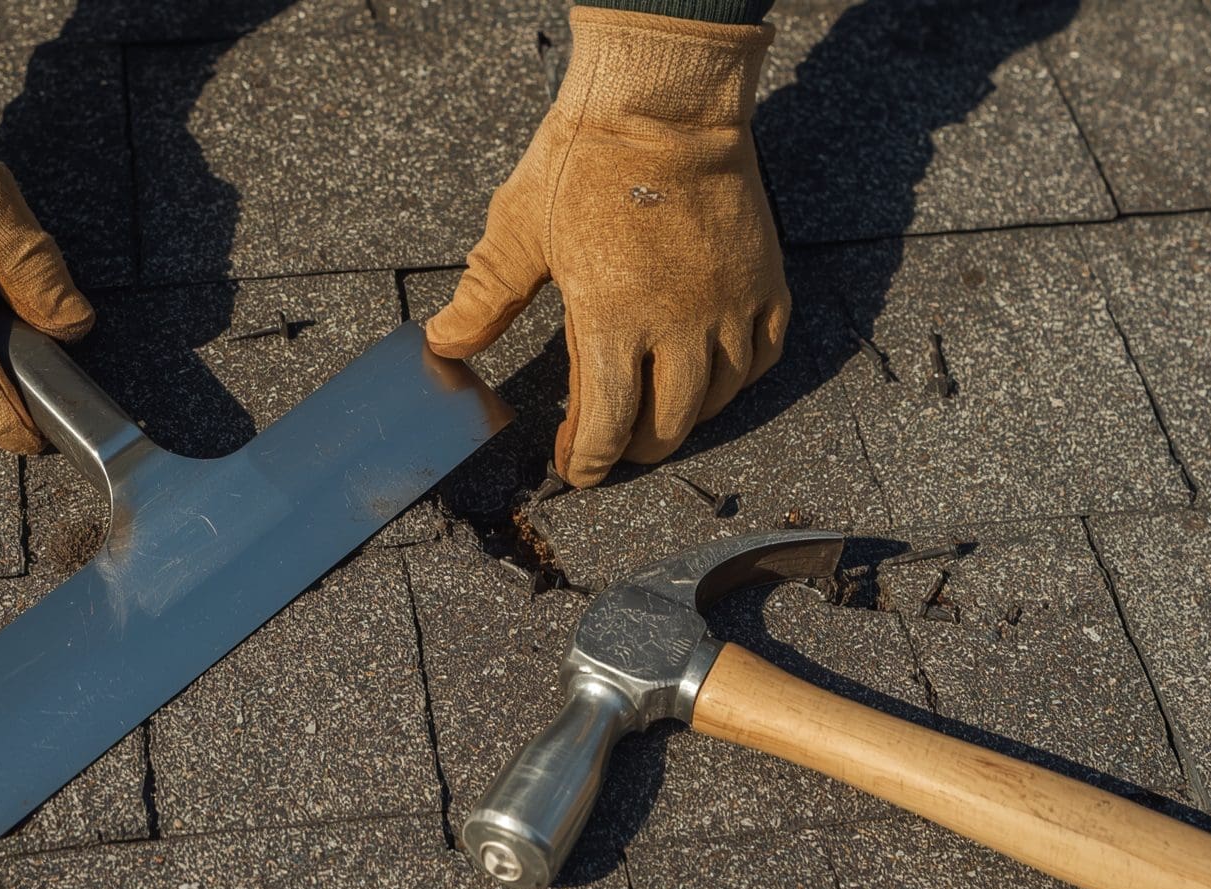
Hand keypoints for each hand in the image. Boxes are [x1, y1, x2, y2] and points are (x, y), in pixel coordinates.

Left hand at [428, 7, 789, 487]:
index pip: (607, 429)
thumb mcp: (518, 229)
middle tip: (610, 446)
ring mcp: (729, 307)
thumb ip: (484, 297)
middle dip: (632, 451)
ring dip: (682, 420)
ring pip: (717, 401)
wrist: (663, 100)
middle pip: (666, 428)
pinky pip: (760, 358)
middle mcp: (680, 327)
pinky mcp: (765, 283)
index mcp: (613, 321)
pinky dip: (734, 379)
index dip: (588, 461)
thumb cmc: (584, 160)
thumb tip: (444, 343)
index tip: (574, 466)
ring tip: (654, 415)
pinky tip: (709, 375)